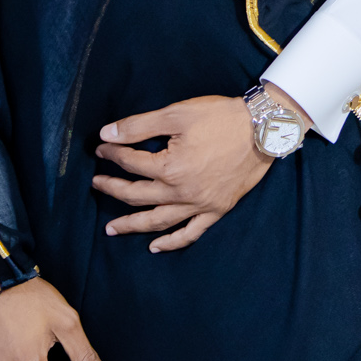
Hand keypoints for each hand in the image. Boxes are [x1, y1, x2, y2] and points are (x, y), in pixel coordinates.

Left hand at [91, 83, 309, 251]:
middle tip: (97, 184)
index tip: (102, 147)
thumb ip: (139, 126)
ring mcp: (199, 205)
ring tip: (112, 228)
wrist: (263, 129)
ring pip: (158, 221)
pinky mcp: (216, 210)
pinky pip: (191, 232)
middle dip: (112, 188)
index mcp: (169, 167)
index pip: (131, 163)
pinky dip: (172, 242)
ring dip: (132, 225)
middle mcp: (181, 192)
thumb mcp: (177, 113)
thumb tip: (107, 134)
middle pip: (137, 195)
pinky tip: (156, 247)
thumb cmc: (221, 117)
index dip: (113, 154)